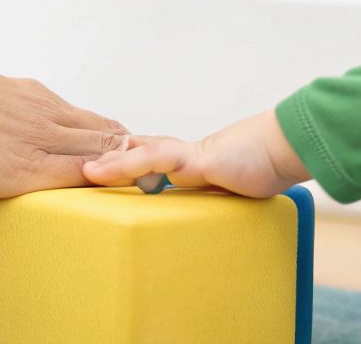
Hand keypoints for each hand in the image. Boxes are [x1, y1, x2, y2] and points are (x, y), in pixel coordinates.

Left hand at [80, 109, 310, 198]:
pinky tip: (106, 170)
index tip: (94, 171)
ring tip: (84, 173)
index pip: (145, 158)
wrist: (281, 149)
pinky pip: (155, 158)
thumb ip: (207, 194)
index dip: (120, 162)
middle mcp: (180, 154)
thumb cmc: (260, 166)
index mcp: (186, 161)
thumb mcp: (226, 187)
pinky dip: (128, 163)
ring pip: (137, 154)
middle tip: (79, 171)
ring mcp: (184, 154)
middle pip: (134, 153)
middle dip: (107, 160)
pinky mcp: (193, 158)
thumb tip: (197, 211)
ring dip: (110, 164)